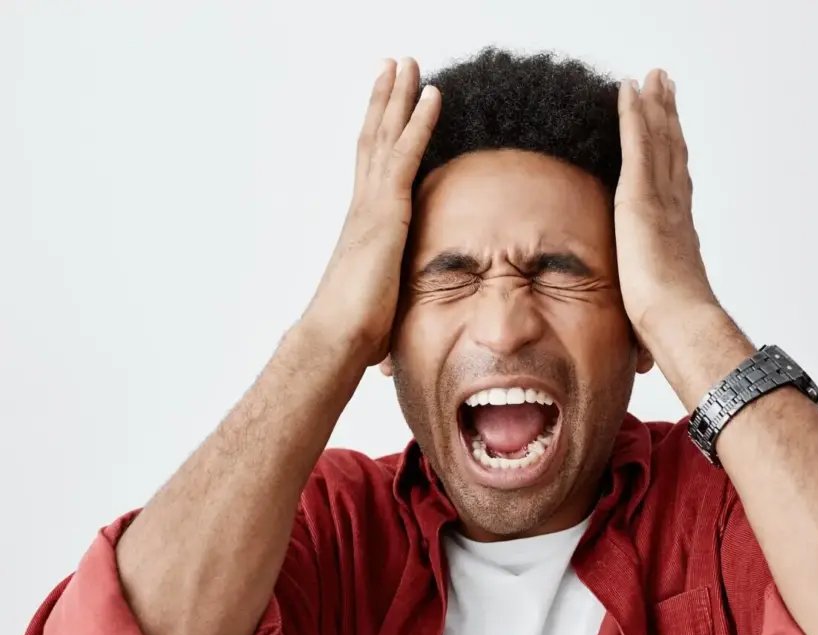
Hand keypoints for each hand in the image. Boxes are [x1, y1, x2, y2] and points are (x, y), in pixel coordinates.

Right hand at [303, 58, 440, 363]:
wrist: (336, 341)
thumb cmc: (355, 335)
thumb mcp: (381, 307)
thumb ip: (390, 302)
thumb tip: (395, 337)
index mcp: (363, 226)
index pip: (372, 167)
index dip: (379, 132)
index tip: (388, 105)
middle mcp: (363, 207)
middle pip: (373, 138)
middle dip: (384, 100)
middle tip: (394, 65)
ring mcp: (372, 206)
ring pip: (385, 136)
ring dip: (398, 96)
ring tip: (407, 62)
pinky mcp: (385, 212)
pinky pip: (405, 154)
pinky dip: (420, 122)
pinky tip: (434, 95)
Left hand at [614, 69, 717, 341]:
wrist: (678, 325)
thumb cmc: (671, 332)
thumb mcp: (654, 320)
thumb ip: (649, 326)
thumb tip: (642, 363)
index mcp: (676, 236)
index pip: (674, 187)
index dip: (675, 157)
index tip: (673, 136)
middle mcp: (674, 210)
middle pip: (673, 153)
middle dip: (669, 120)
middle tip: (666, 89)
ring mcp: (661, 200)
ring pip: (660, 141)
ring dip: (656, 107)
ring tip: (653, 77)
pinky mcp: (641, 197)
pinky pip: (638, 144)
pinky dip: (634, 114)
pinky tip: (628, 89)